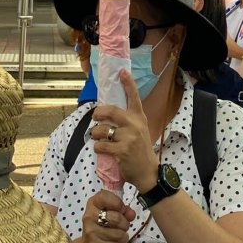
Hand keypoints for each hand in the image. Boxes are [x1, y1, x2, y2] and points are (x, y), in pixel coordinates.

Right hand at [78, 190, 135, 242]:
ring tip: (119, 237)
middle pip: (116, 218)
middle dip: (125, 224)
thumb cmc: (102, 226)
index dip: (118, 204)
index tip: (121, 210)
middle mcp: (89, 216)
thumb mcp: (112, 213)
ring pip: (119, 235)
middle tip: (123, 227)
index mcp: (93, 203)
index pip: (105, 197)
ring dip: (124, 237)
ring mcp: (90, 231)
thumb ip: (124, 210)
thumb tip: (131, 214)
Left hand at [92, 71, 158, 192]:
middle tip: (95, 116)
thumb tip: (107, 111)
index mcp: (139, 117)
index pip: (134, 97)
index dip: (128, 83)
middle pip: (111, 111)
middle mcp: (135, 124)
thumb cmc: (139, 149)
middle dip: (98, 113)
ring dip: (95, 134)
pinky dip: (98, 148)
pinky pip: (101, 145)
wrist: (147, 171)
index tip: (122, 71)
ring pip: (102, 130)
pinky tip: (102, 150)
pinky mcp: (122, 150)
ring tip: (98, 138)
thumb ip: (127, 120)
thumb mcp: (138, 130)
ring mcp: (129, 137)